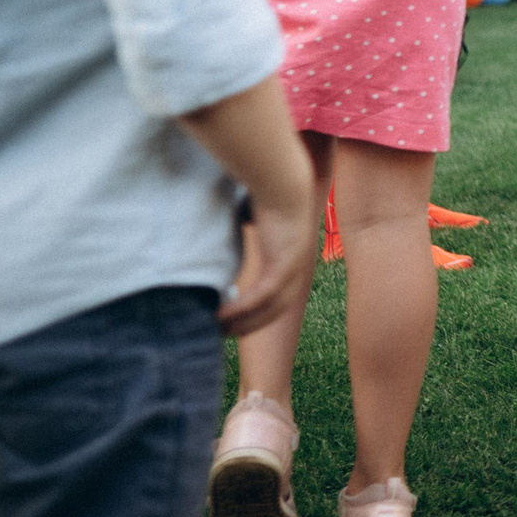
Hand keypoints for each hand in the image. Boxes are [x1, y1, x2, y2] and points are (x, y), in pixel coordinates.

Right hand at [219, 195, 315, 337]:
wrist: (283, 183)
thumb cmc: (270, 194)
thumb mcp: (261, 218)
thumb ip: (251, 228)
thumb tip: (235, 226)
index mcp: (295, 260)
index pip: (279, 298)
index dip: (260, 314)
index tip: (238, 322)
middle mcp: (298, 269)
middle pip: (275, 310)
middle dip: (250, 325)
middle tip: (224, 334)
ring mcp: (293, 269)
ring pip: (267, 308)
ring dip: (243, 322)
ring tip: (218, 330)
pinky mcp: (282, 266)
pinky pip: (261, 296)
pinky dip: (241, 309)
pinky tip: (221, 316)